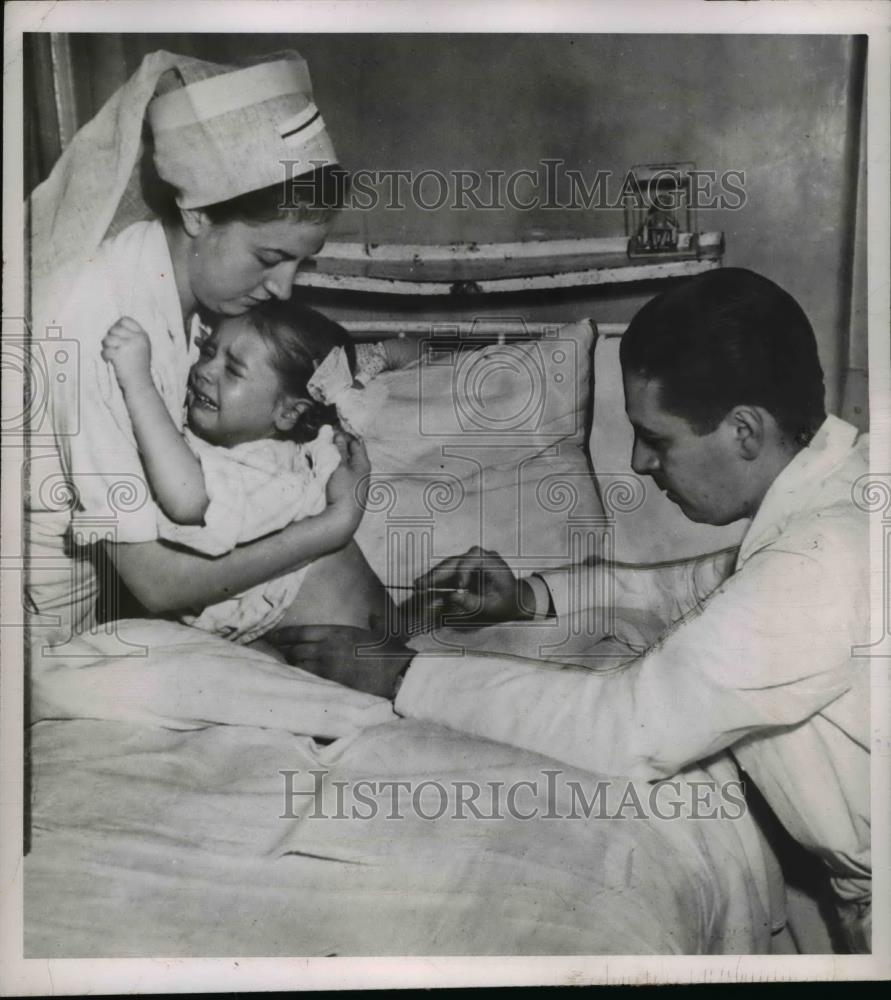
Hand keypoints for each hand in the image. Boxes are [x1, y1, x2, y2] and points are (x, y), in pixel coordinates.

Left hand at [101, 317, 152, 391]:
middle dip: (111, 338)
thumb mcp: (141, 348)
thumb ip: (132, 336)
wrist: (140, 384)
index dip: (118, 326)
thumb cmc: (138, 367)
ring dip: (107, 348)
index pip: (125, 320)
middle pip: (114, 329)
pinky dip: (105, 357)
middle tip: (115, 349)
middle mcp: (137, 339)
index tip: (118, 337)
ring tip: (113, 356)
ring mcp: (128, 346)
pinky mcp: (119, 354)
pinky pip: (105, 350)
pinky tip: (111, 361)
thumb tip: (113, 327)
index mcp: (143, 336)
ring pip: (107, 339)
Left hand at [267, 625, 412, 699]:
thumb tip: (373, 616)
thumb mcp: (381, 631)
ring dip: (294, 667)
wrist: (396, 672)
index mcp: (336, 632)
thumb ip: (373, 622)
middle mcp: (327, 647)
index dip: (282, 635)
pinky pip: (308, 680)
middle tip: (281, 655)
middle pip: (295, 650)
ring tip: (289, 668)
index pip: (299, 632)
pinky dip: (302, 679)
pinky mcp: (330, 683)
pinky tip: (298, 681)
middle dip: (286, 653)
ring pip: (299, 666)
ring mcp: (327, 666)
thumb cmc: (389, 651)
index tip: (271, 637)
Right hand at [325, 432, 370, 536]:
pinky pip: (339, 472)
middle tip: (324, 437)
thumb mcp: (340, 467)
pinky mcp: (346, 488)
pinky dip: (332, 466)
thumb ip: (339, 450)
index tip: (331, 429)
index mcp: (363, 463)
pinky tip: (323, 464)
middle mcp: (361, 471)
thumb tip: (338, 434)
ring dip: (334, 455)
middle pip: (350, 452)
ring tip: (321, 449)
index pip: (356, 442)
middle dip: (338, 444)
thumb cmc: (343, 491)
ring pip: (344, 462)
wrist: (342, 518)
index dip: (345, 434)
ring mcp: (354, 480)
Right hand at [413, 546, 534, 626]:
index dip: (463, 571)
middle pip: (455, 561)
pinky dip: (438, 580)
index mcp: (491, 560)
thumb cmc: (508, 602)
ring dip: (434, 576)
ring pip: (449, 565)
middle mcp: (480, 557)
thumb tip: (452, 597)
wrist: (516, 599)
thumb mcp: (493, 606)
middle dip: (437, 573)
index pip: (472, 558)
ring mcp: (471, 562)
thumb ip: (473, 602)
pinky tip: (425, 585)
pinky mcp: (465, 569)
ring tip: (418, 585)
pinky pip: (449, 572)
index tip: (460, 587)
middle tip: (420, 584)